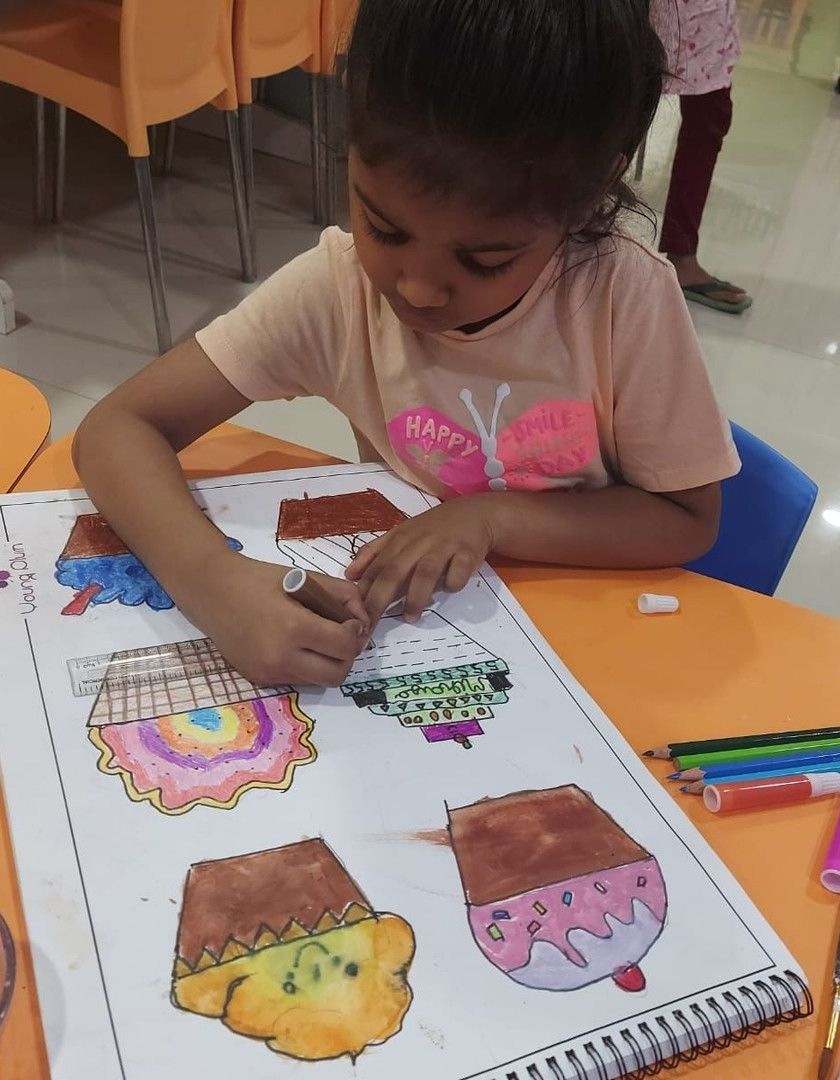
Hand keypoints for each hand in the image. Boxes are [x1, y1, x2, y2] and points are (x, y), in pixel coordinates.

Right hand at [186, 552, 368, 686]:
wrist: (210, 590)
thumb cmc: (259, 579)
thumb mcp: (305, 578)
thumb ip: (341, 595)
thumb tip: (364, 617)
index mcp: (293, 627)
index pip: (345, 646)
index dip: (355, 634)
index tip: (350, 621)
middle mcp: (281, 657)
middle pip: (337, 675)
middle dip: (347, 656)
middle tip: (341, 636)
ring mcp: (268, 672)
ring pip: (318, 682)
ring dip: (328, 664)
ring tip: (320, 640)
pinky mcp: (258, 679)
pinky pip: (296, 680)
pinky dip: (306, 666)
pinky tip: (297, 645)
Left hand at [346, 498, 493, 623]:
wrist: (475, 513)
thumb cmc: (434, 529)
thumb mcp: (401, 534)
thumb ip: (376, 553)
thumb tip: (350, 574)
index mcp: (399, 539)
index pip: (376, 567)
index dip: (364, 591)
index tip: (355, 613)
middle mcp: (418, 542)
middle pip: (394, 571)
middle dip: (380, 598)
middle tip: (372, 622)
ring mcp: (443, 546)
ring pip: (425, 573)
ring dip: (416, 597)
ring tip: (410, 617)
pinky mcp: (467, 551)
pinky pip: (458, 572)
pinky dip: (452, 584)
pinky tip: (449, 590)